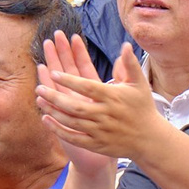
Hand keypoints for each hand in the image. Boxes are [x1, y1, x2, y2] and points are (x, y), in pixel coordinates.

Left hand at [38, 36, 165, 166]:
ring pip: (71, 121)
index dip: (69, 80)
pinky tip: (46, 119)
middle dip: (55, 97)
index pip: (87, 87)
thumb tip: (126, 44)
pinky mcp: (97, 144)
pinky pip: (74, 137)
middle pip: (75, 105)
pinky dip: (58, 130)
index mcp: (113, 98)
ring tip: (39, 99)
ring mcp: (100, 131)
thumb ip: (130, 64)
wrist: (150, 139)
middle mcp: (105, 115)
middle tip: (40, 88)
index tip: (54, 72)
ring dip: (53, 111)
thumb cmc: (142, 108)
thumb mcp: (139, 84)